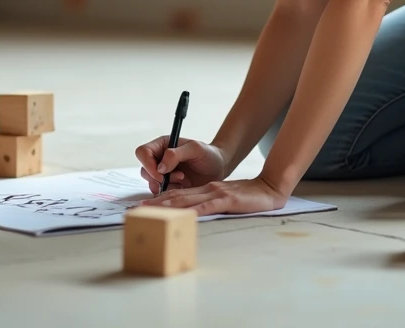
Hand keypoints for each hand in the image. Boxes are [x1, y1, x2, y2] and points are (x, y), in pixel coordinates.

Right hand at [135, 136, 226, 194]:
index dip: (148, 164)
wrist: (218, 168)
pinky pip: (161, 193)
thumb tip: (160, 166)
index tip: (162, 172)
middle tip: (180, 177)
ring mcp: (163, 174)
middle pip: (144, 170)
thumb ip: (176, 154)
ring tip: (184, 179)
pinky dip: (171, 192)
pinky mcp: (168, 186)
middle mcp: (159, 158)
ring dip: (166, 185)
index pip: (143, 152)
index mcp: (162, 145)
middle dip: (159, 177)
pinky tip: (184, 186)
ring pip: (151, 183)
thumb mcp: (195, 149)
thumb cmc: (208, 154)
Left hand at [138, 175, 288, 215]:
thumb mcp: (225, 200)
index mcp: (205, 190)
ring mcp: (216, 193)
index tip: (143, 207)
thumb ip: (210, 204)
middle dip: (155, 204)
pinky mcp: (226, 200)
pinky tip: (182, 215)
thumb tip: (193, 216)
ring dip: (166, 206)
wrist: (268, 188)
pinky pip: (206, 206)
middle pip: (176, 196)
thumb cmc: (248, 197)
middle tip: (136, 211)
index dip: (159, 200)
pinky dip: (192, 210)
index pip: (178, 194)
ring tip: (149, 212)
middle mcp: (207, 189)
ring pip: (186, 200)